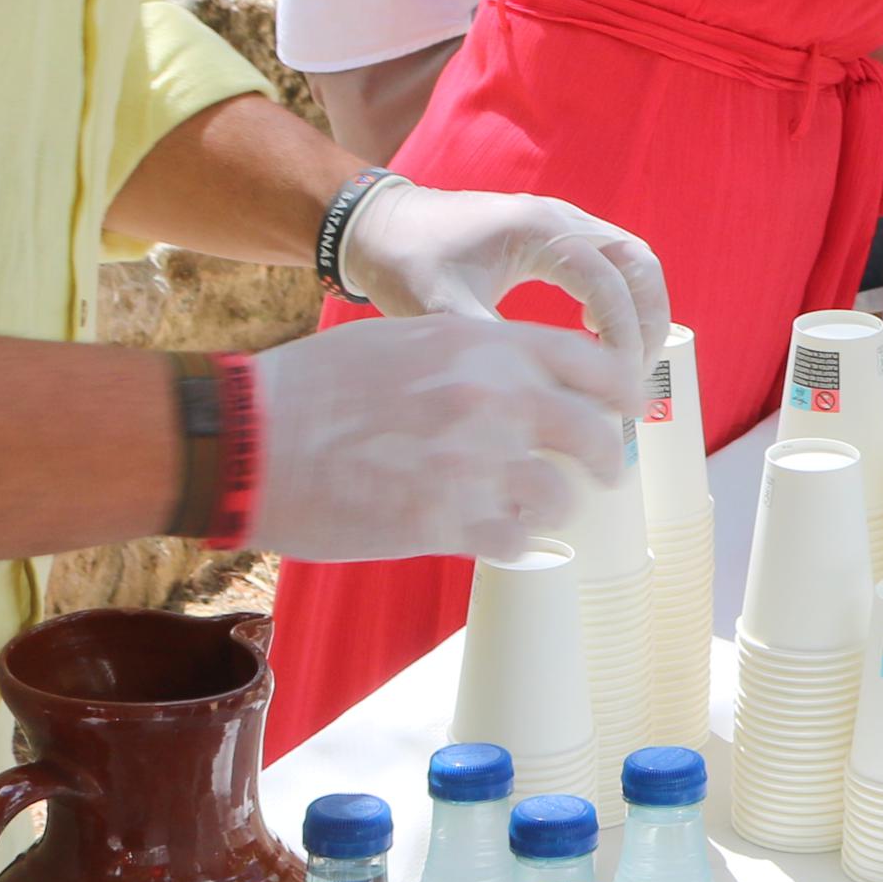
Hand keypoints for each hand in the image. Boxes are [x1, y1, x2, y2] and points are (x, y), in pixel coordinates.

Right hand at [244, 314, 629, 561]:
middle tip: (605, 475)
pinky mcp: (446, 523)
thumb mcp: (407, 339)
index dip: (624, 389)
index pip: (592, 363)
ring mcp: (474, 464)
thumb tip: (520, 378)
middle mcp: (493, 399)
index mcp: (485, 347)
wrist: (248, 437)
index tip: (633, 408)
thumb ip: (474, 355)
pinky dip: (512, 542)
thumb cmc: (316, 387)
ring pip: (560, 496)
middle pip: (593, 436)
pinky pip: (515, 541)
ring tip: (535, 510)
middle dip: (607, 460)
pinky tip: (496, 537)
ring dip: (553, 507)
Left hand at [338, 177, 667, 383]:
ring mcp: (562, 220)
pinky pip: (611, 261)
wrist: (379, 225)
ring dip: (640, 308)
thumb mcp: (445, 312)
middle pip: (638, 263)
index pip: (608, 281)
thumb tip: (541, 396)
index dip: (621, 334)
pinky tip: (595, 332)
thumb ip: (496, 349)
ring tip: (627, 359)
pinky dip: (620, 296)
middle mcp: (561, 217)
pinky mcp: (555, 232)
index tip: (616, 382)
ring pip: (631, 260)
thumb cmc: (406, 263)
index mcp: (538, 230)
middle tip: (636, 373)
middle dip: (647, 320)